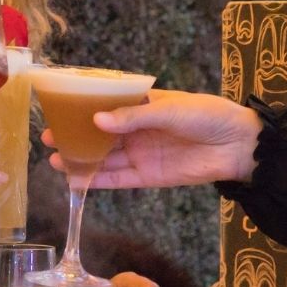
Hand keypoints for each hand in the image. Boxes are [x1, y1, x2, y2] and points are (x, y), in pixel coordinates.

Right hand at [42, 89, 261, 188]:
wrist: (238, 146)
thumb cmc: (206, 115)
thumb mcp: (169, 109)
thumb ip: (133, 117)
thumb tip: (97, 120)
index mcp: (140, 105)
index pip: (104, 105)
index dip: (81, 109)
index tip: (56, 110)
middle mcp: (136, 129)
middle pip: (99, 134)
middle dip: (74, 137)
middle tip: (48, 139)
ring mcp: (140, 153)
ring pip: (104, 158)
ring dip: (81, 160)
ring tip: (55, 160)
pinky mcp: (148, 176)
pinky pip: (118, 179)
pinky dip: (98, 181)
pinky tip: (77, 181)